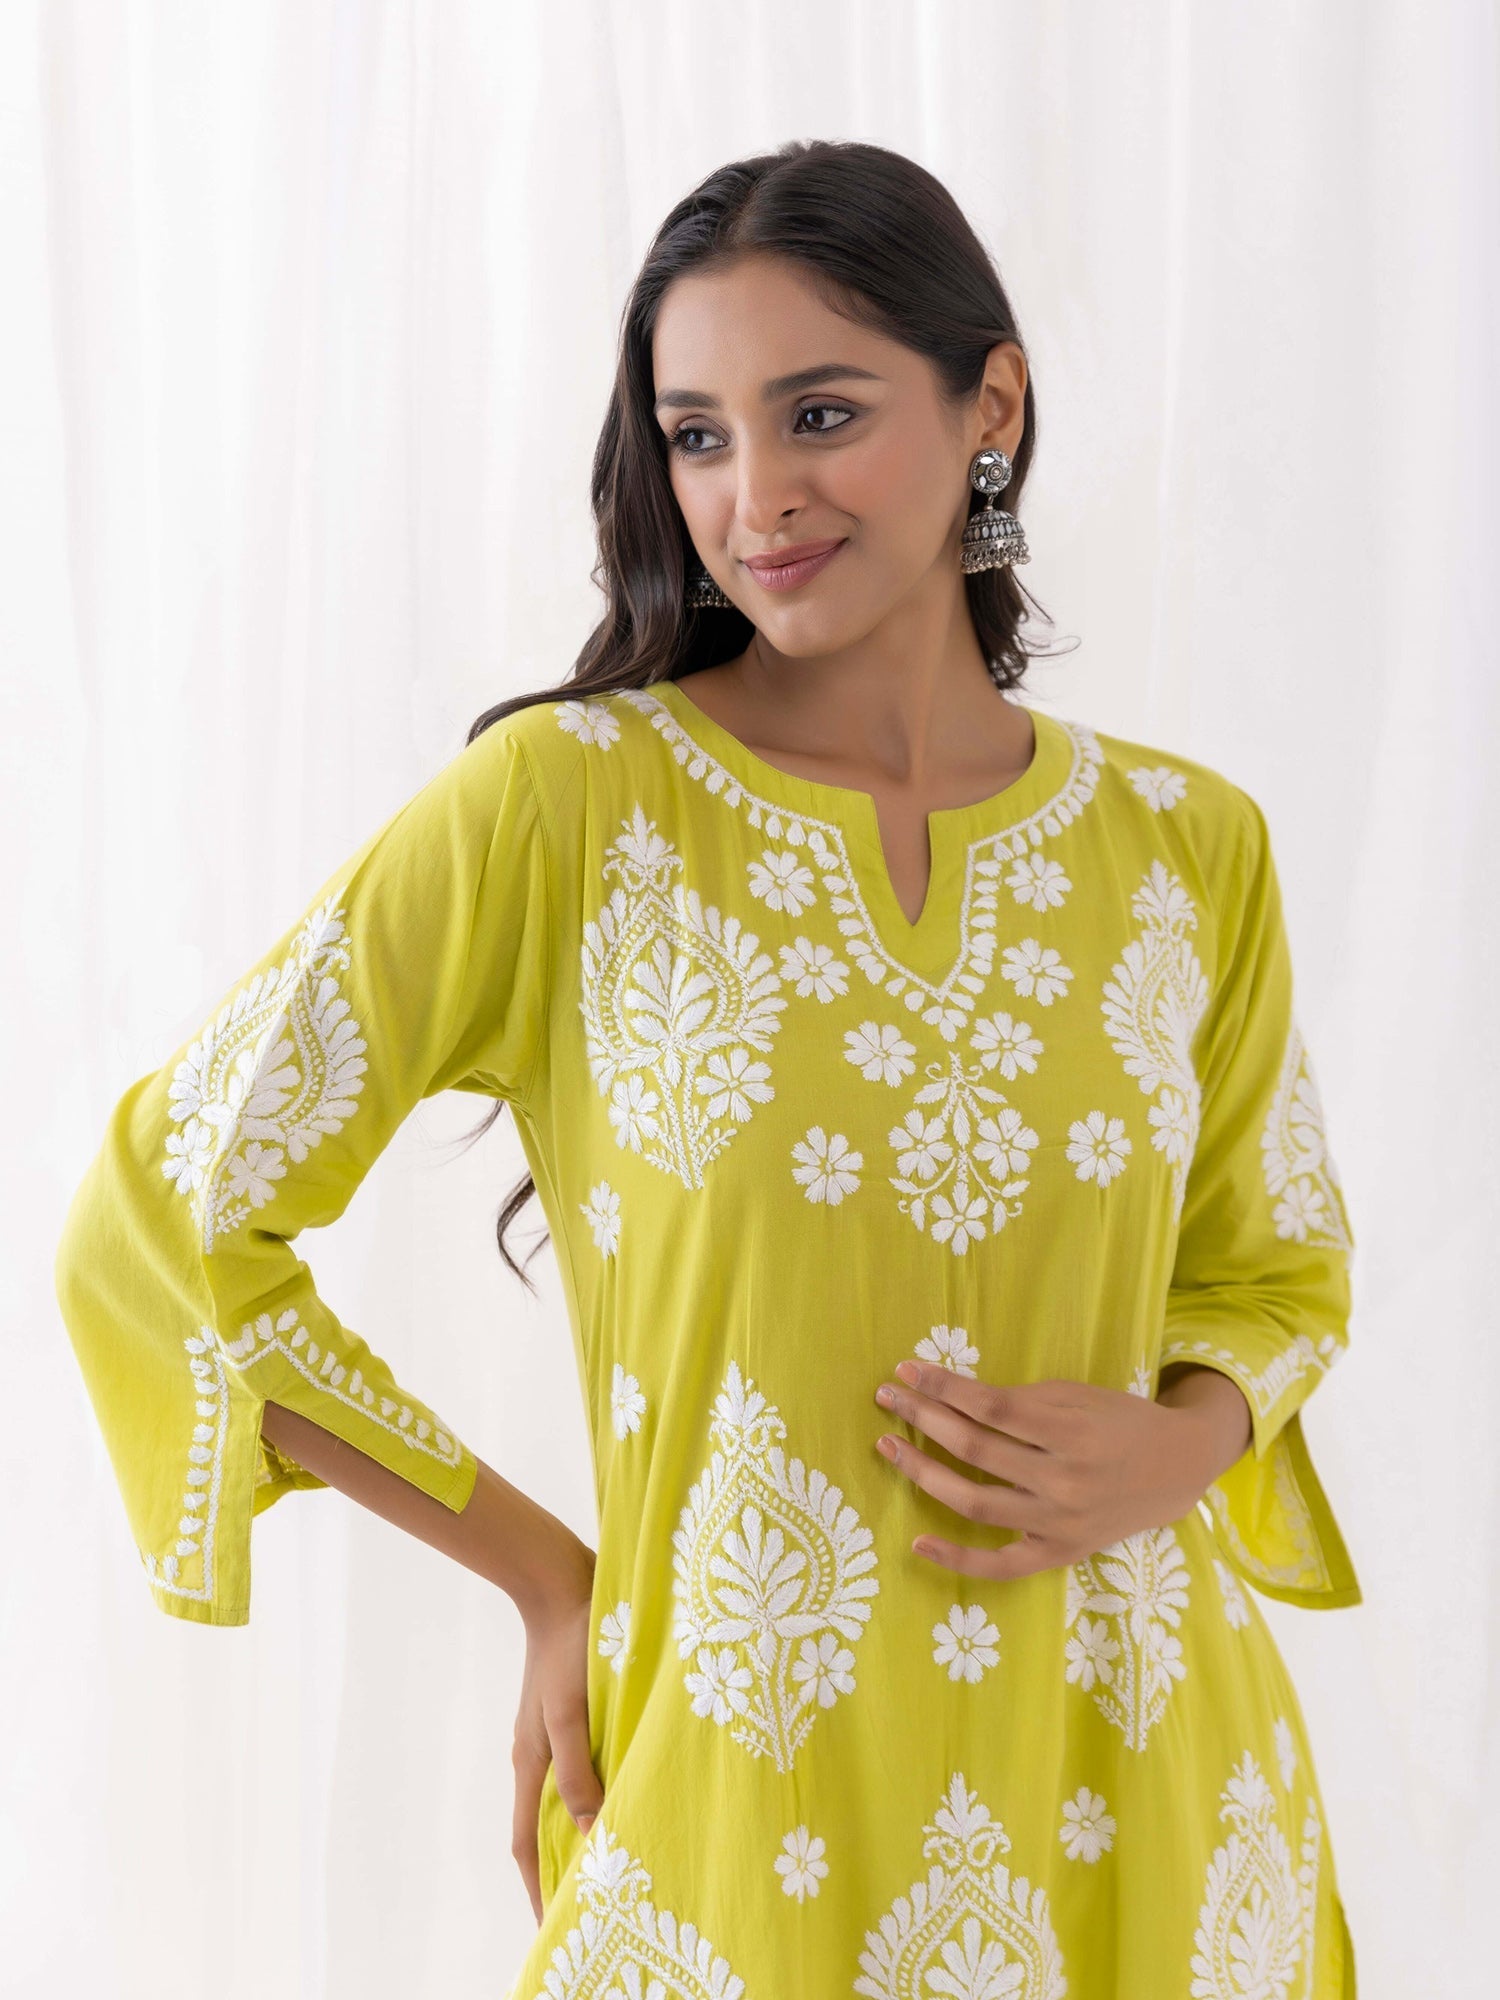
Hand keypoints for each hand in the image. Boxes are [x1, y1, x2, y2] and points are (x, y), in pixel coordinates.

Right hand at [510, 1535, 602, 1924]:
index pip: (529, 1845)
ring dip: (582, 1833)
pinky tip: (622, 1796)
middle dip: (561, 1871)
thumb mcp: (572, 1712)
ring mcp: (553, 1733)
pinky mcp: (573, 1712)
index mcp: (530, 1762)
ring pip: (565, 1799)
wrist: (563, 1582)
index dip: (540, 1889)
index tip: (558, 1928)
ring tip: (611, 1865)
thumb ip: (579, 1771)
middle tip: (590, 1908)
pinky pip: (581, 1768)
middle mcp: (537, 1755)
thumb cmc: (570, 1645)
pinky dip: (596, 1794)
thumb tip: (590, 1833)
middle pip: (545, 1828)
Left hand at [871, 1362, 1252, 1580]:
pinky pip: (1001, 1564)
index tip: (907, 1371)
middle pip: (974, 1449)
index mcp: (1070, 1429)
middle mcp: (1064, 1479)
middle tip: (887, 1398)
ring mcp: (1060, 1522)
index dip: (943, 1387)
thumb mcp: (1077, 1394)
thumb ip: (1021, 1399)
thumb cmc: (1120, 1421)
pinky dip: (958, 1558)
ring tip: (888, 1447)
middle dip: (923, 1418)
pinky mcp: (1060, 1553)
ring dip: (923, 1474)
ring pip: (975, 1502)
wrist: (1176, 1469)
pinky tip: (919, 1541)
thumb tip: (953, 1395)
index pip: (990, 1406)